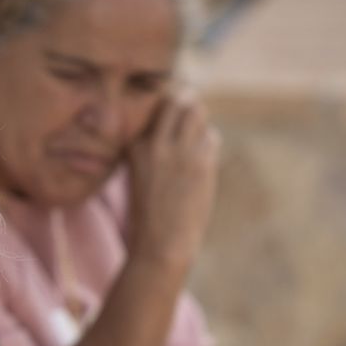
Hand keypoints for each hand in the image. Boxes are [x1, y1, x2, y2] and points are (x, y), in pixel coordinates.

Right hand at [124, 91, 218, 270]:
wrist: (162, 245)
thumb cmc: (148, 213)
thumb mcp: (138, 173)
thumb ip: (151, 146)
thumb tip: (177, 117)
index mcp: (134, 146)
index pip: (154, 105)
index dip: (165, 105)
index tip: (168, 112)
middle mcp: (156, 144)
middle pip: (178, 100)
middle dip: (186, 104)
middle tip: (187, 116)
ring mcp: (180, 152)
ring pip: (197, 112)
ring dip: (198, 121)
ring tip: (193, 139)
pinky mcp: (201, 164)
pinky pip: (212, 137)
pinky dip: (208, 144)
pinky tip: (200, 161)